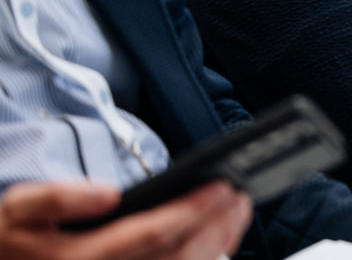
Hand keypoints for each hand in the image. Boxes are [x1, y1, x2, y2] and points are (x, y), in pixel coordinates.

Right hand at [0, 180, 250, 259]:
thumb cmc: (11, 242)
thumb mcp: (18, 210)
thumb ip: (58, 198)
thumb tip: (108, 195)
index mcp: (79, 259)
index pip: (151, 234)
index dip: (192, 210)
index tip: (222, 187)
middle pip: (177, 259)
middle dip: (216, 226)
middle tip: (241, 197)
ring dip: (217, 247)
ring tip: (237, 214)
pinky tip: (219, 246)